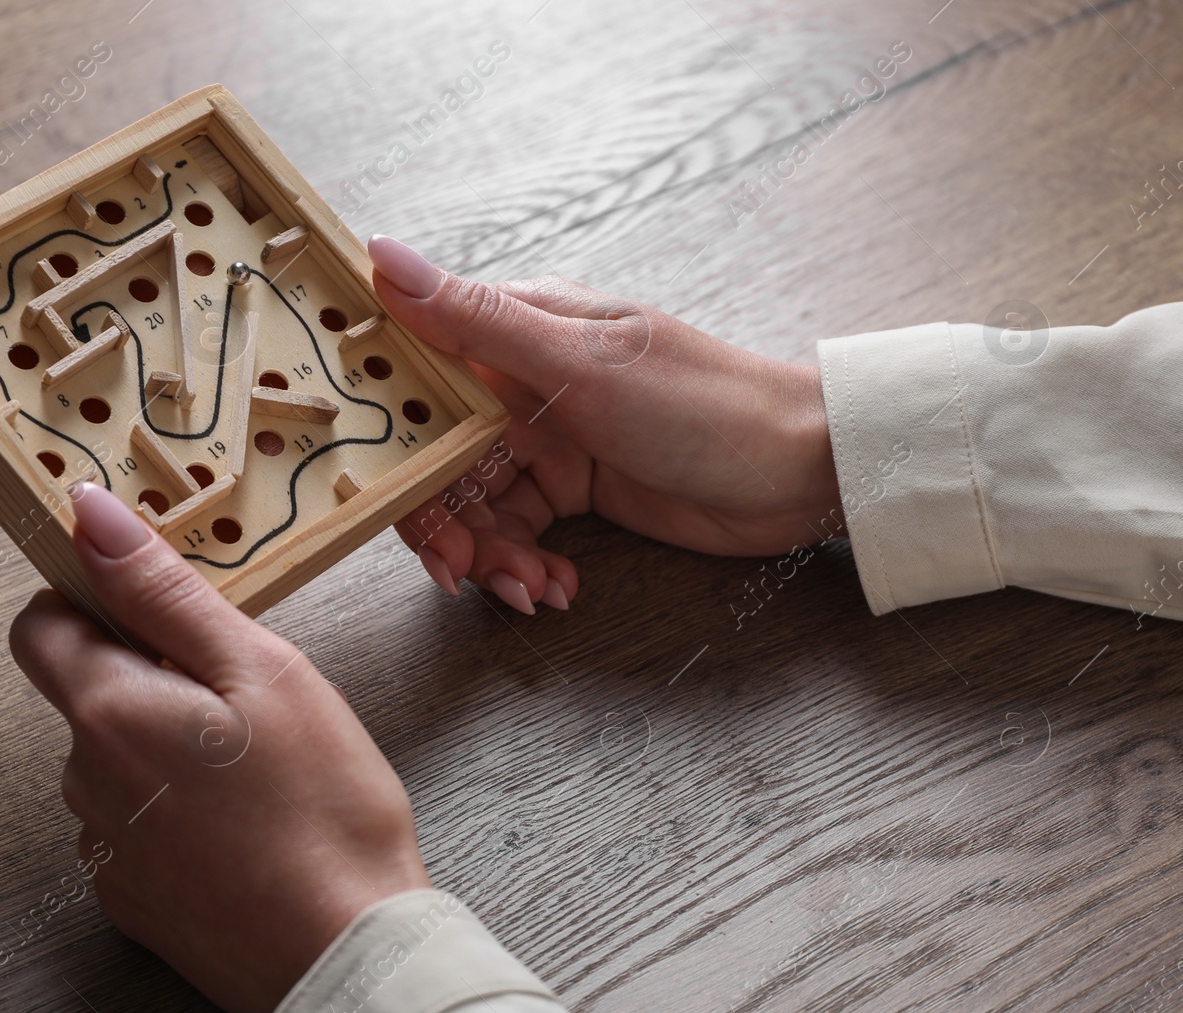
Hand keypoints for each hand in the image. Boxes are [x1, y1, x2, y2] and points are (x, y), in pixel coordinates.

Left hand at [8, 483, 429, 1012]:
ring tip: (258, 770)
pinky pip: (138, 825)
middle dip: (152, 677)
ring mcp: (104, 849)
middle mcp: (84, 781)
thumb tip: (89, 515)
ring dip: (168, 746)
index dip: (95, 602)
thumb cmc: (321, 811)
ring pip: (119, 759)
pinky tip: (246, 826)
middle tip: (244, 699)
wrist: (346, 955)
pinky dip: (179, 812)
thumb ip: (163, 591)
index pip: (39, 624)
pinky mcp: (132, 900)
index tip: (163, 611)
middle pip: (89, 692)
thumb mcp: (260, 671)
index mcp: (107, 712)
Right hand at [368, 235, 841, 612]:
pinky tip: (557, 585)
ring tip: (530, 588)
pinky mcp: (575, 486)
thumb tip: (381, 255)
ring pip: (475, 503)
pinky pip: (519, 530)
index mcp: (514, 329)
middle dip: (444, 521)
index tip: (381, 491)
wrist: (801, 471)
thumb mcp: (580, 364)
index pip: (416, 375)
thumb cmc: (703, 402)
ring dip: (491, 555)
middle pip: (437, 455)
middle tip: (463, 571)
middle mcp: (521, 380)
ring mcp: (548, 436)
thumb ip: (476, 320)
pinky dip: (527, 564)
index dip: (388, 436)